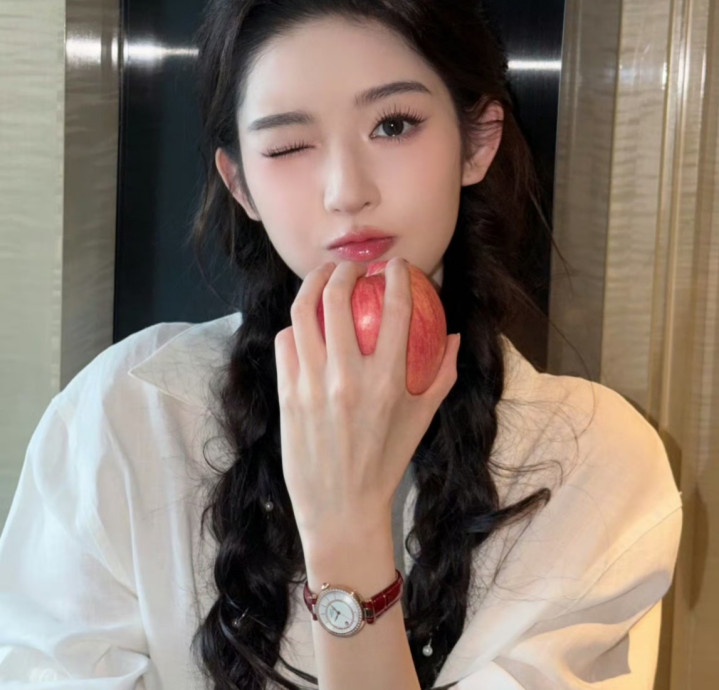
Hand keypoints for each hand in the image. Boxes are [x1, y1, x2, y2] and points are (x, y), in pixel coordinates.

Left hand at [273, 258, 460, 545]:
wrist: (340, 507)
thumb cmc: (386, 462)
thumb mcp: (423, 420)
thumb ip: (443, 375)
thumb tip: (453, 336)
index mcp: (387, 381)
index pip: (394, 310)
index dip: (396, 276)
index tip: (396, 265)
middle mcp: (347, 378)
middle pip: (337, 299)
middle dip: (345, 270)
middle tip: (353, 267)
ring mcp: (311, 385)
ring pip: (302, 313)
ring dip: (312, 284)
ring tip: (322, 278)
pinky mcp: (287, 394)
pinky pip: (286, 343)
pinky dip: (295, 326)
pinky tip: (304, 324)